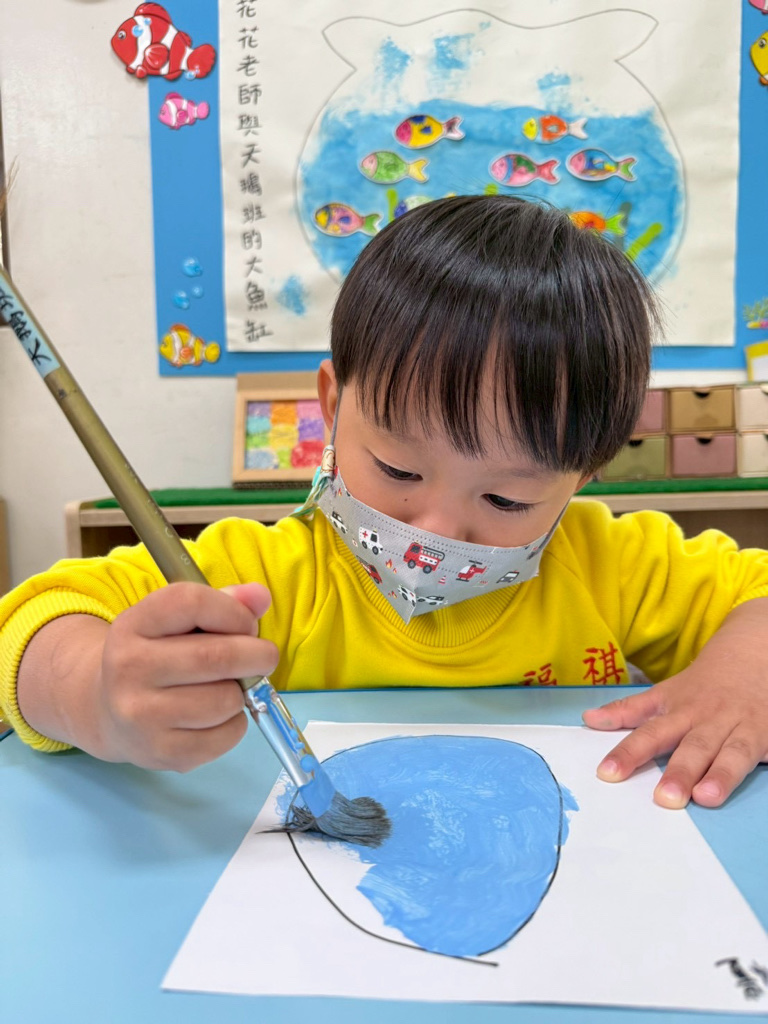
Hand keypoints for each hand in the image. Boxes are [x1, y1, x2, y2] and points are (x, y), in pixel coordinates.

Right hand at [94, 582, 277, 770]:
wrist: (106, 710)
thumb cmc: (157, 656)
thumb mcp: (178, 620)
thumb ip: (224, 603)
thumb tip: (260, 596)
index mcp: (133, 624)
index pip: (191, 603)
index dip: (233, 611)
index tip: (247, 624)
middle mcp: (129, 668)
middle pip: (217, 657)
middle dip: (257, 655)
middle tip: (264, 656)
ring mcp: (141, 715)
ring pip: (225, 700)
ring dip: (242, 693)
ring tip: (229, 687)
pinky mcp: (160, 752)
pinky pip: (226, 736)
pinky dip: (236, 724)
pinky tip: (218, 715)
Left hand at [582, 601, 767, 807]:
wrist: (754, 654)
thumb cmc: (703, 684)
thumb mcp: (664, 692)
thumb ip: (628, 710)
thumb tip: (588, 719)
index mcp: (677, 710)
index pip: (648, 732)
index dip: (628, 753)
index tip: (607, 773)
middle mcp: (706, 719)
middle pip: (691, 745)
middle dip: (678, 771)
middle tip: (663, 798)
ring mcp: (738, 727)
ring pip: (729, 752)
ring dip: (718, 775)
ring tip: (705, 797)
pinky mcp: (764, 737)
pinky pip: (756, 753)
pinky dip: (750, 768)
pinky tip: (746, 784)